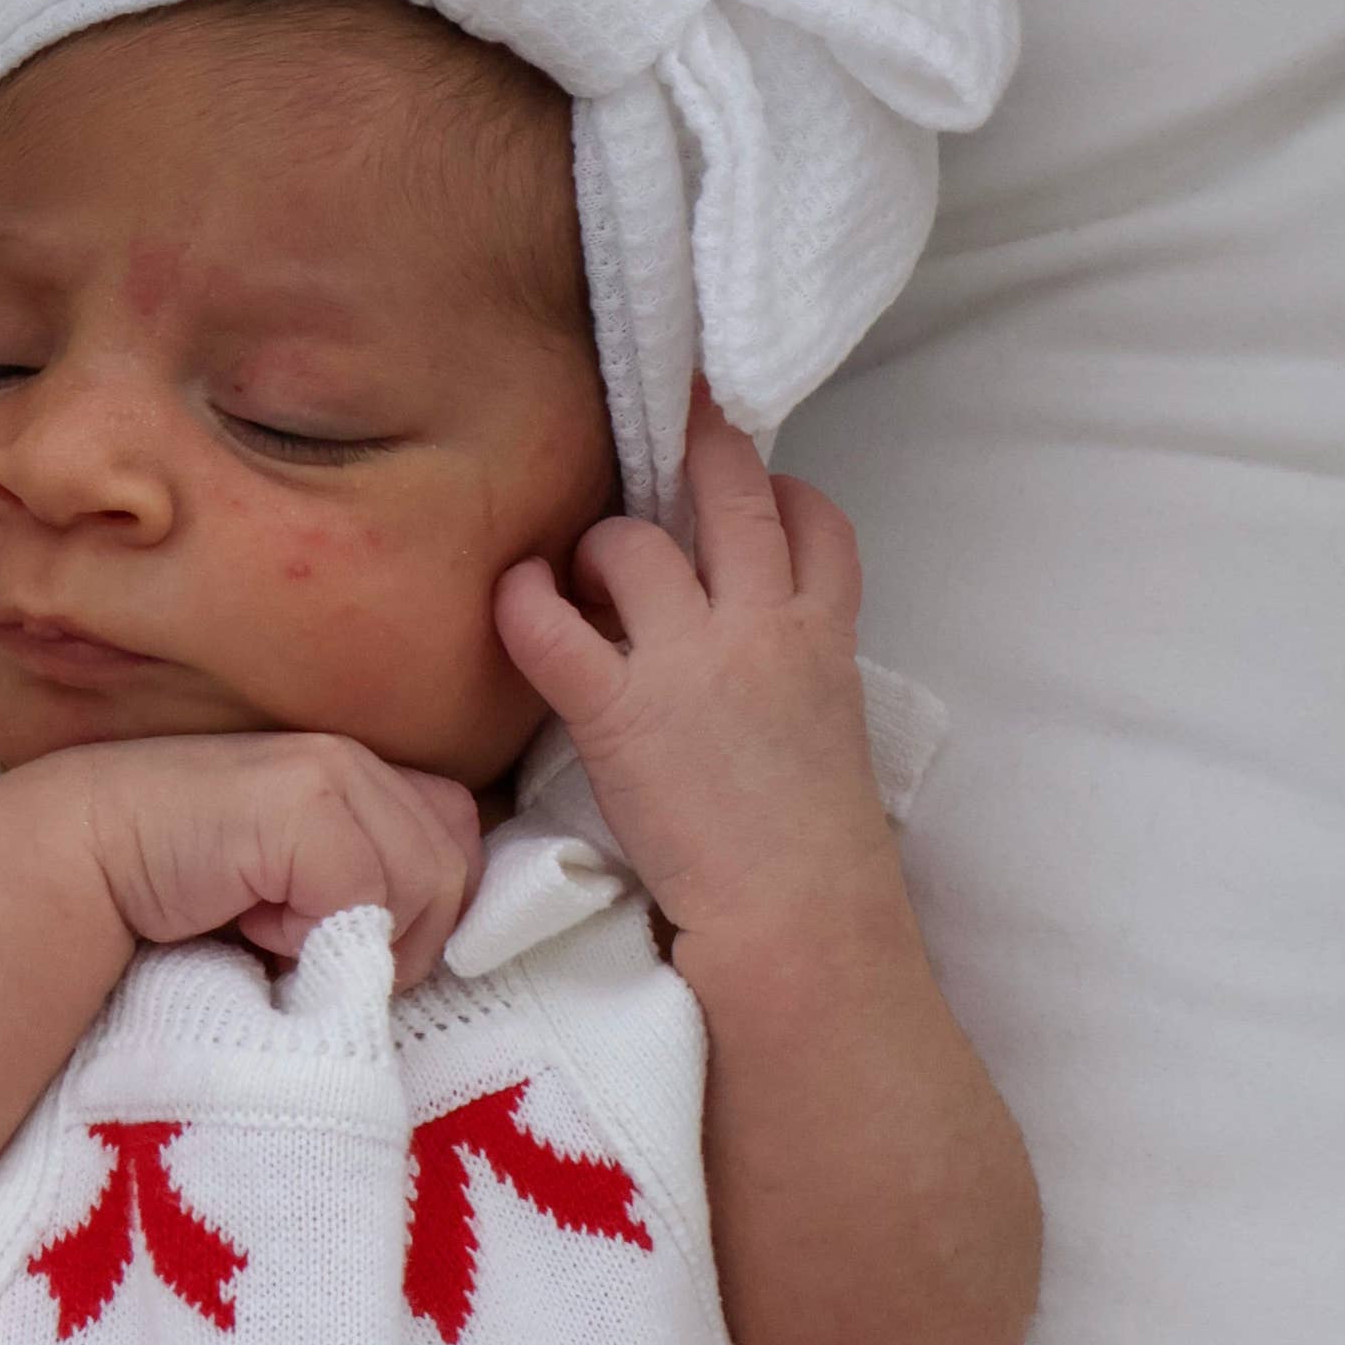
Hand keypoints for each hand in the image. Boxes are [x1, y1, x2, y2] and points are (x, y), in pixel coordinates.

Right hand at [60, 728, 483, 987]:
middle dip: (400, 938)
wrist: (79, 858)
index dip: (424, 912)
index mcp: (361, 773)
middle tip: (308, 948)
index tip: (349, 943)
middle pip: (454, 868)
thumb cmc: (182, 892)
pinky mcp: (303, 802)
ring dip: (355, 938)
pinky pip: (365, 898)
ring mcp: (332, 771)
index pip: (459, 839)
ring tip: (270, 929)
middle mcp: (355, 758)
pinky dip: (310, 934)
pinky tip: (247, 919)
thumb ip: (365, 891)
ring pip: (425, 886)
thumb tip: (434, 949)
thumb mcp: (293, 890)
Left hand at [491, 394, 890, 949]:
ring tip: (584, 572)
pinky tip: (515, 595)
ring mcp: (689, 661)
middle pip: (732, 491)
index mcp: (823, 638)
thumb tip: (754, 675)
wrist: (798, 920)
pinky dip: (524, 600)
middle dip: (695, 444)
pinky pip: (552, 626)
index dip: (779, 491)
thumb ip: (796, 682)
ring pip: (633, 541)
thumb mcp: (829, 741)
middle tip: (658, 424)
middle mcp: (760, 626)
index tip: (751, 492)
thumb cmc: (815, 857)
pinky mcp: (618, 710)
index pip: (816, 522)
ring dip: (600, 541)